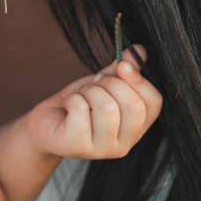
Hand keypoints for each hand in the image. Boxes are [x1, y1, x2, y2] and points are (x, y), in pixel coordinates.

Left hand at [24, 46, 162, 159]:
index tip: (122, 65)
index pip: (154, 103)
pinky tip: (69, 103)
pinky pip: (81, 110)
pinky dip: (73, 98)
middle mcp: (124, 144)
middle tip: (95, 81)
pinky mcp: (78, 146)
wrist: (47, 124)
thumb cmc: (80, 104)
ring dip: (90, 90)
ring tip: (81, 93)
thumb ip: (123, 69)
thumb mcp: (104, 83)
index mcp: (136, 128)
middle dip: (111, 83)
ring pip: (107, 108)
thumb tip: (139, 51)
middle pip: (133, 107)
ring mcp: (102, 149)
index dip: (140, 80)